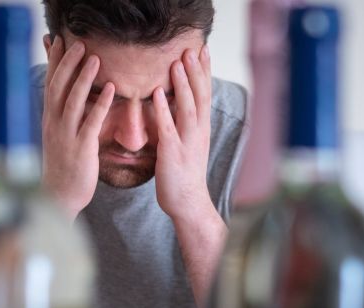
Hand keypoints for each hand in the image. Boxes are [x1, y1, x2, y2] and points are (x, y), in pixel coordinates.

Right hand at [41, 37, 114, 217]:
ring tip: (96, 59)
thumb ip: (61, 116)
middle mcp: (54, 124)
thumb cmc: (62, 167)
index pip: (49, 84)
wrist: (59, 196)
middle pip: (59, 87)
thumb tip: (65, 98)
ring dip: (84, 78)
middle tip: (80, 43)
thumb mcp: (57, 137)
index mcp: (48, 120)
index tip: (59, 40)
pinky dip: (100, 104)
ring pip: (73, 100)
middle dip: (69, 63)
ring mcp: (66, 136)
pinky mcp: (81, 149)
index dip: (54, 62)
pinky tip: (110, 89)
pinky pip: (91, 122)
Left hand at [153, 45, 212, 222]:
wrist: (188, 203)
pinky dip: (164, 109)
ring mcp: (187, 142)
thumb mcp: (189, 144)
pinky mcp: (173, 153)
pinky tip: (158, 93)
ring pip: (188, 108)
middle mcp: (199, 132)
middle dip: (196, 72)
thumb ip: (185, 124)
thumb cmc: (185, 174)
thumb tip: (178, 104)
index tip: (203, 49)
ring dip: (183, 85)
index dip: (205, 72)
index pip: (206, 94)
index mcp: (202, 128)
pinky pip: (169, 127)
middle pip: (200, 96)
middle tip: (191, 49)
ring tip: (177, 64)